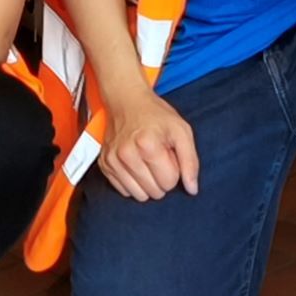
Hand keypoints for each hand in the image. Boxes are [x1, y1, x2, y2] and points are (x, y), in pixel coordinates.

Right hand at [96, 84, 200, 200]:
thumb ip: (190, 162)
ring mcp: (112, 160)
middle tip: (158, 158)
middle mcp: (126, 154)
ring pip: (139, 195)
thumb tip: (192, 189)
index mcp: (148, 145)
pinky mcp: (104, 164)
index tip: (169, 155)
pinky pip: (124, 191)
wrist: (126, 100)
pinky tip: (135, 165)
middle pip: (154, 192)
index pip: (169, 183)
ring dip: (147, 183)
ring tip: (146, 162)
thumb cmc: (156, 116)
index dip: (174, 171)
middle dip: (161, 178)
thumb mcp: (182, 131)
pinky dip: (132, 183)